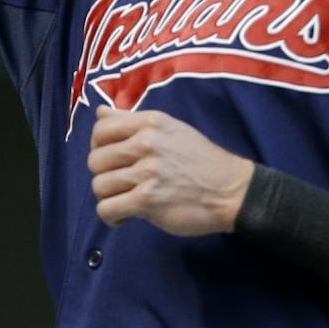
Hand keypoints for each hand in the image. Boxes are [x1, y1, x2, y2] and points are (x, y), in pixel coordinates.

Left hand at [87, 107, 254, 236]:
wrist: (233, 191)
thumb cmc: (201, 160)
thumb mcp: (170, 128)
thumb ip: (132, 121)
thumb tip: (100, 111)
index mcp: (150, 123)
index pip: (100, 129)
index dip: (99, 147)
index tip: (113, 159)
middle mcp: (146, 143)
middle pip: (95, 160)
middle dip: (105, 175)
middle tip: (122, 183)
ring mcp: (147, 173)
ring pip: (98, 186)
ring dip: (109, 197)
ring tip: (126, 199)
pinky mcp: (148, 200)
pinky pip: (107, 209)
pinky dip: (112, 216)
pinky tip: (125, 215)